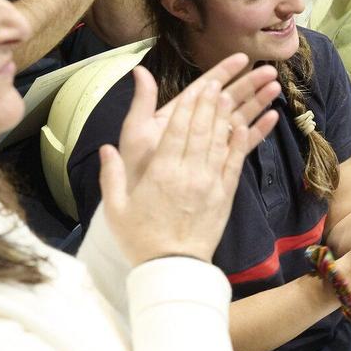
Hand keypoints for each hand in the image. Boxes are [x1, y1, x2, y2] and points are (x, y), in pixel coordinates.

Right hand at [101, 59, 281, 264]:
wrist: (173, 269)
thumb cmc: (140, 240)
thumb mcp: (115, 209)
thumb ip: (111, 175)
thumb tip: (106, 148)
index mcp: (161, 172)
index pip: (176, 129)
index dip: (188, 105)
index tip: (195, 86)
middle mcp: (188, 172)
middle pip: (201, 128)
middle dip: (209, 102)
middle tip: (217, 81)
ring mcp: (210, 183)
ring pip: (220, 140)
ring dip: (226, 114)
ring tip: (232, 93)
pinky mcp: (225, 195)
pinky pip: (235, 162)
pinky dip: (241, 141)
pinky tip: (244, 125)